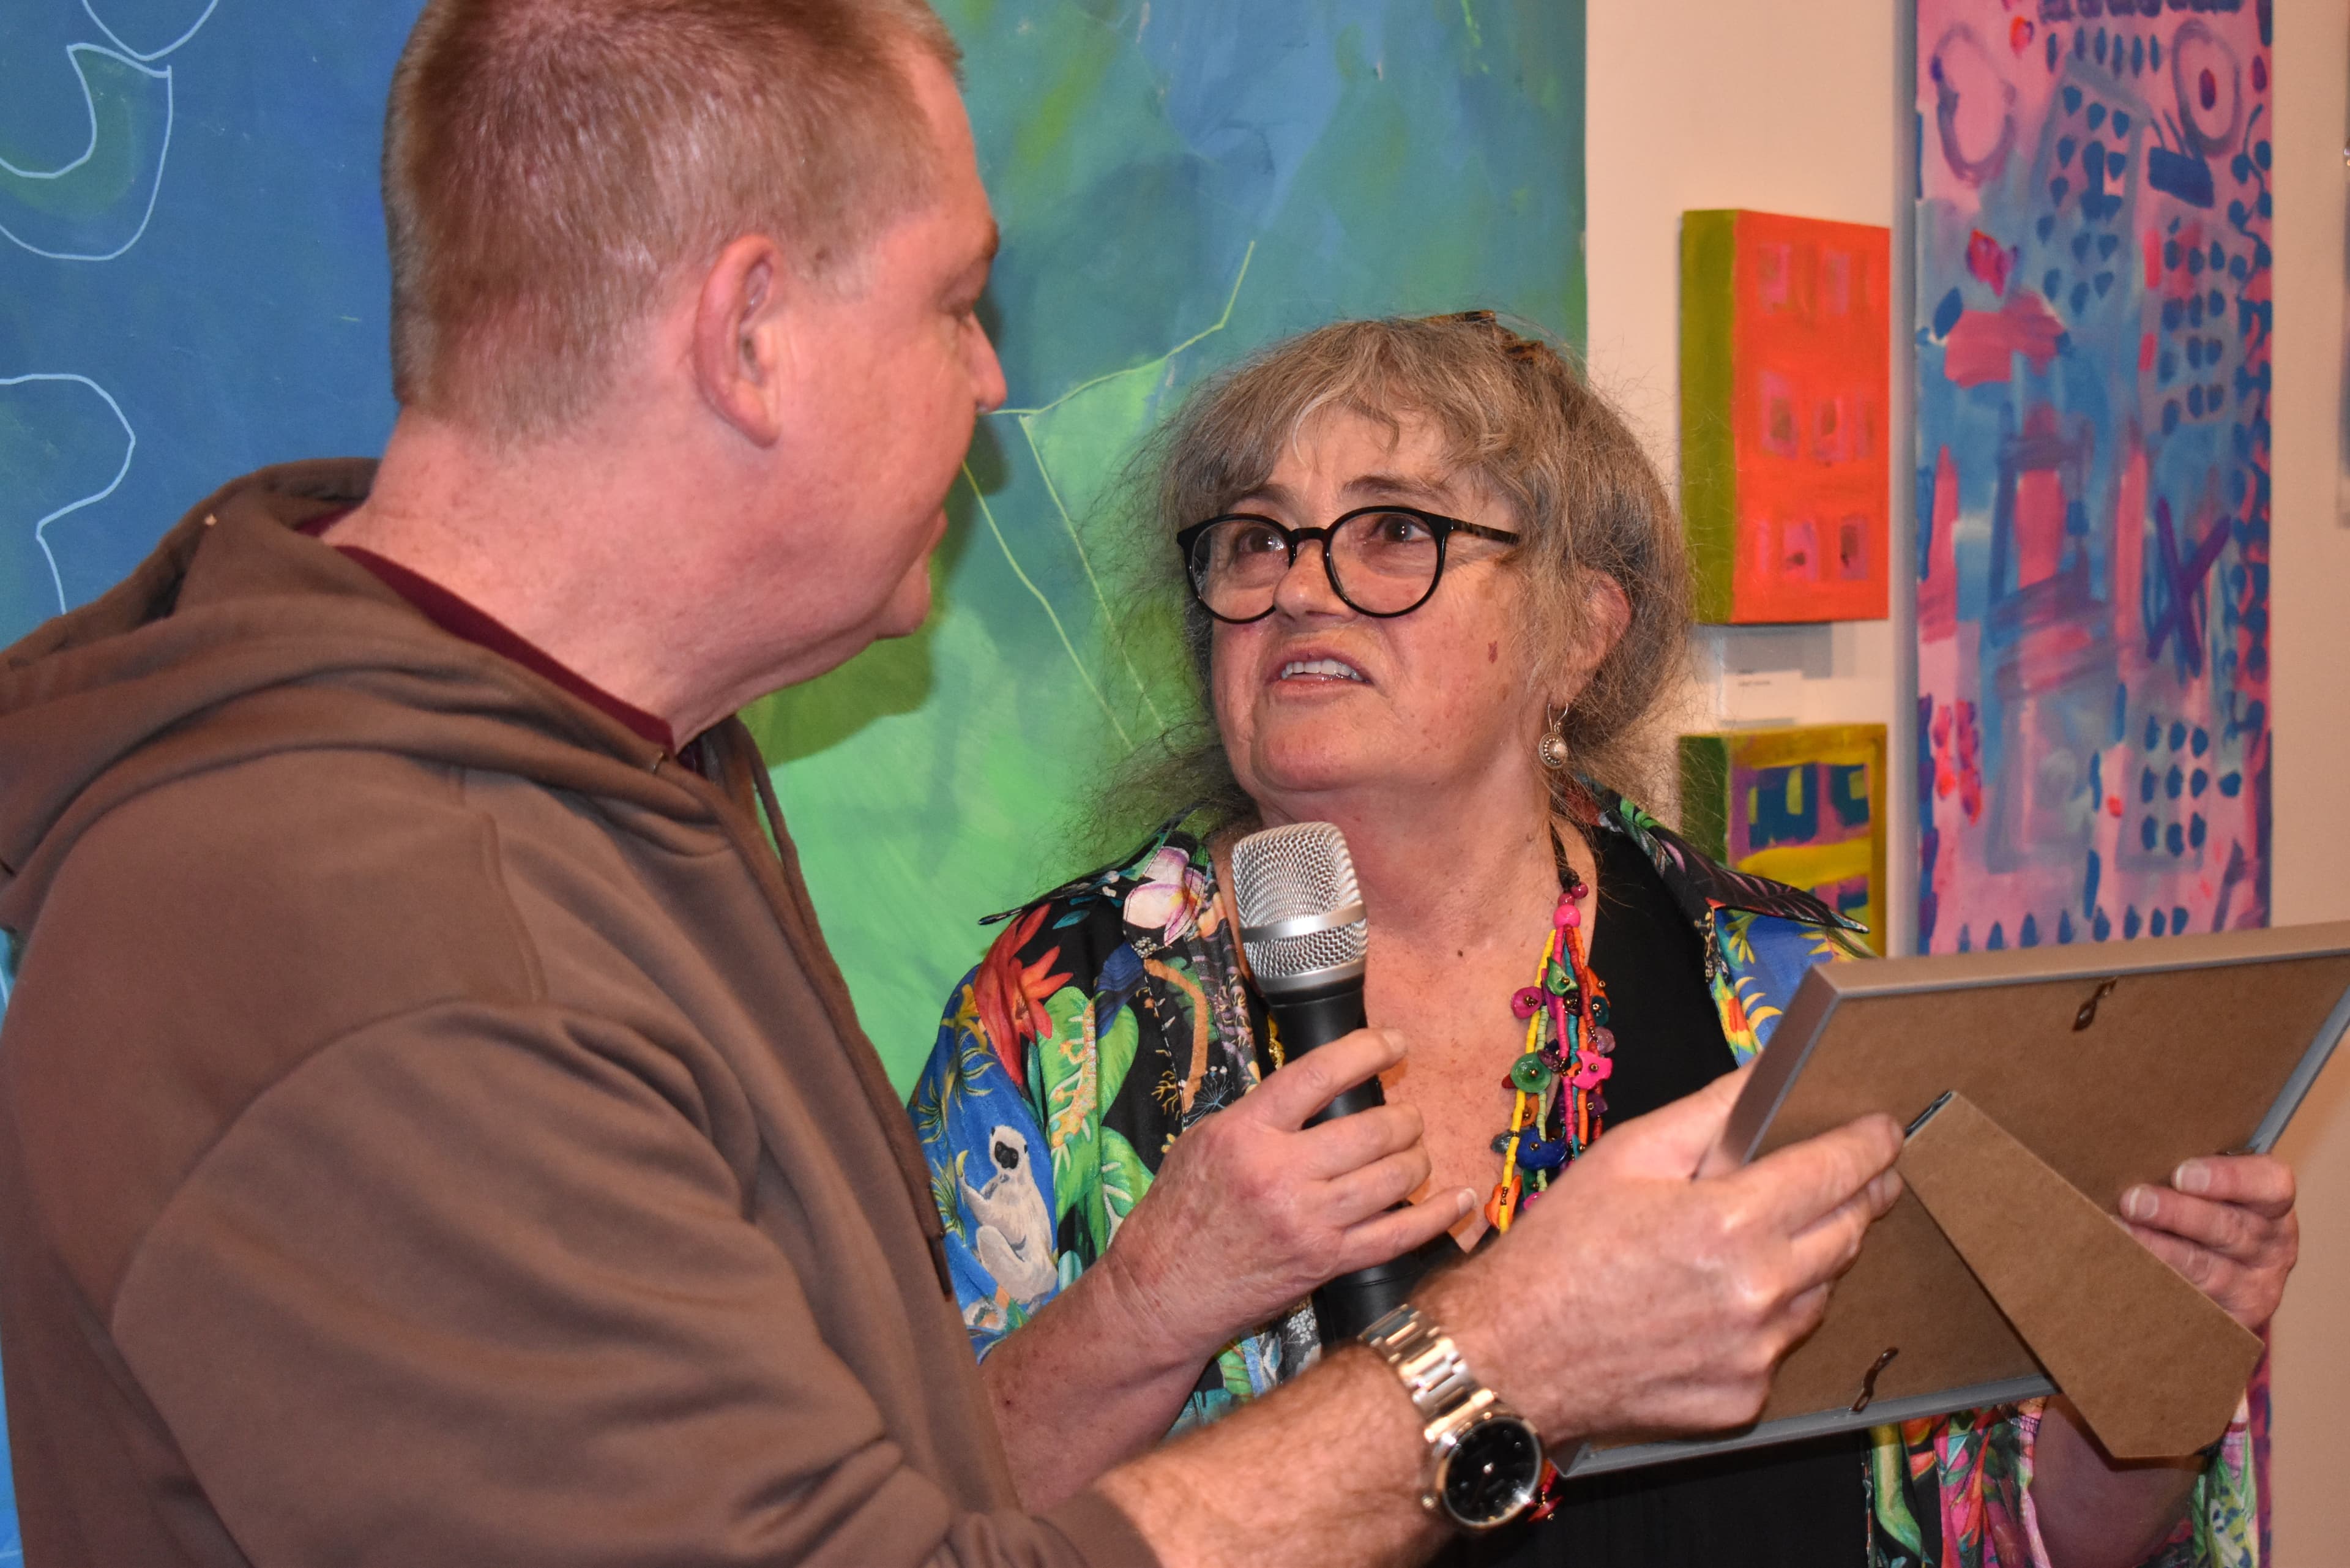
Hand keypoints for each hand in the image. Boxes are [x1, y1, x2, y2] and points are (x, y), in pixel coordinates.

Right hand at [1095, 1028, 1471, 1366]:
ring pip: (1394, 1177)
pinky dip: (1439, 1216)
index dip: (1368, 1050)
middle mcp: (1280, 1174)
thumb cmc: (1181, 1211)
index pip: (1320, 1074)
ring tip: (1416, 1152)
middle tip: (1406, 1117)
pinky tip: (1461, 1200)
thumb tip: (1323, 1088)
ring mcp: (1308, 1221)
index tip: (1394, 1043)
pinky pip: (1400, 1234)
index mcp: (1246, 1133)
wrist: (1164, 1288)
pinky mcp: (1327, 1262)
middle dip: (1404, 1117)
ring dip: (1418, 1158)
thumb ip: (1263, 1114)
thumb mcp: (1207, 1141)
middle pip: (1372, 1128)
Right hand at [1428, 1066, 1904, 1443]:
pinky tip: (1720, 1302)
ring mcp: (1755, 1355)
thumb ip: (1710, 1113)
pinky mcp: (1742, 1398)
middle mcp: (1758, 1294)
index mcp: (1730, 1223)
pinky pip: (1779, 1345)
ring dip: (1812, 1257)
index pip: (1837, 1172)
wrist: (1509, 1354)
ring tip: (1771, 1237)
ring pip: (1820, 1292)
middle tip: (1865, 1175)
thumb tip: (1767, 1077)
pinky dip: (1767, 1318)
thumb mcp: (1626, 1155)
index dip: (1870, 1144)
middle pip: (1848, 1231)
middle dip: (1862, 1195)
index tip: (1884, 1131)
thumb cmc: (1558, 1250)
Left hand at [2119, 1155, 2297, 1331]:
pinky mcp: (2236, 1320)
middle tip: (2132, 1201)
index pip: (2270, 1185)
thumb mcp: (2214, 1192)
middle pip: (2228, 1227)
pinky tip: (2128, 1267)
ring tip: (2120, 1232)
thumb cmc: (2210, 1215)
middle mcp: (2272, 1245)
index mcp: (2271, 1204)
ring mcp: (2256, 1286)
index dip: (2228, 1178)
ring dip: (2160, 1250)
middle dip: (2176, 1213)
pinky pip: (2195, 1302)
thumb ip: (2186, 1175)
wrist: (2229, 1282)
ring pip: (2208, 1268)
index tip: (2181, 1174)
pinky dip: (2158, 1282)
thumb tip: (2128, 1154)